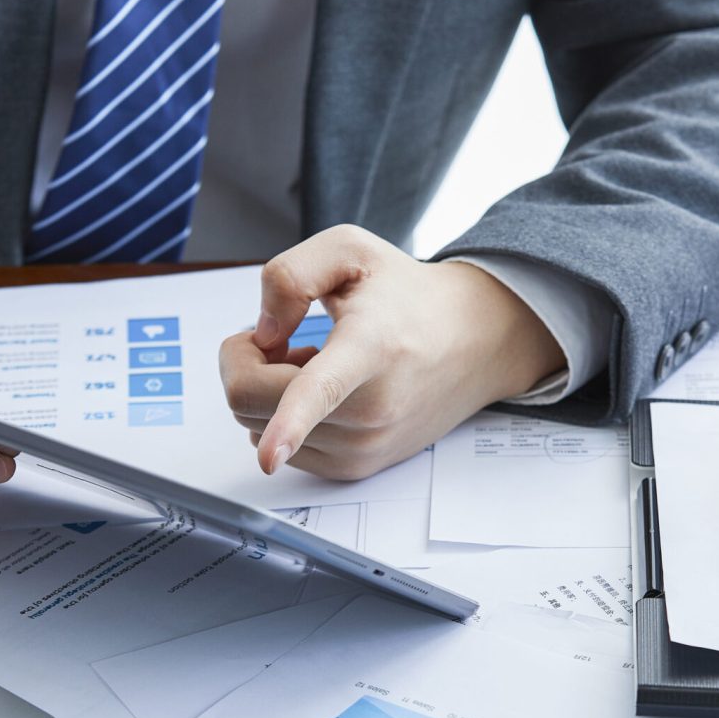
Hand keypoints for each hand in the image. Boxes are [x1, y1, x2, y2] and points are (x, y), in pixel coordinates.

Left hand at [219, 226, 566, 479]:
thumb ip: (289, 276)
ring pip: (258, 430)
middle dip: (243, 363)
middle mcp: (370, 408)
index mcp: (369, 348)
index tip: (270, 456)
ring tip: (315, 363)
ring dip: (269, 392)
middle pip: (252, 404)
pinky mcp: (358, 467)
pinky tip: (325, 393)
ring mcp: (364, 445)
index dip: (288, 426)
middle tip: (279, 337)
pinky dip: (286, 421)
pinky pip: (285, 452)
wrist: (474, 342)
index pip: (319, 392)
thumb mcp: (350, 250)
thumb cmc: (410, 297)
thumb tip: (262, 333)